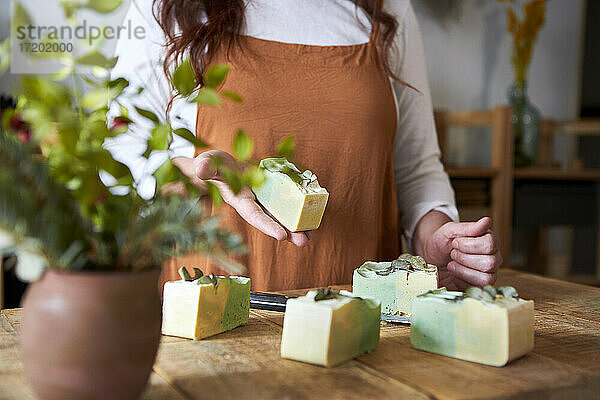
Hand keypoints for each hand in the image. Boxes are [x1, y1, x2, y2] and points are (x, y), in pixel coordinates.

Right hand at [172, 152, 310, 246]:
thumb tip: (201, 169)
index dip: (267, 225)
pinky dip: (299, 208)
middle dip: (288, 231)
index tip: (281, 236)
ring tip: (311, 235)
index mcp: (240, 200)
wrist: (219, 167)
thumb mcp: (208, 163)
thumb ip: (206, 167)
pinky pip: (286, 202)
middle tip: (303, 241)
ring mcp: (264, 199)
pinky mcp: (271, 193)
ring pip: (281, 215)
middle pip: (272, 221)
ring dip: (296, 225)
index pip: (254, 215)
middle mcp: (254, 204)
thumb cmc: (213, 166)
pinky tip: (312, 213)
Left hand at [423, 217, 501, 289]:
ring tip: (452, 263)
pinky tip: (455, 272)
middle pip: (489, 262)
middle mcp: (493, 256)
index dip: (468, 245)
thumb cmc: (441, 242)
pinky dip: (463, 279)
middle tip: (453, 253)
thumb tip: (486, 221)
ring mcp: (489, 272)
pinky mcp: (480, 285)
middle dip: (464, 258)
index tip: (455, 243)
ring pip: (486, 277)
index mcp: (489, 240)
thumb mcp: (449, 231)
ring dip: (463, 269)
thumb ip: (468, 227)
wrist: (431, 257)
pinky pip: (478, 286)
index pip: (490, 244)